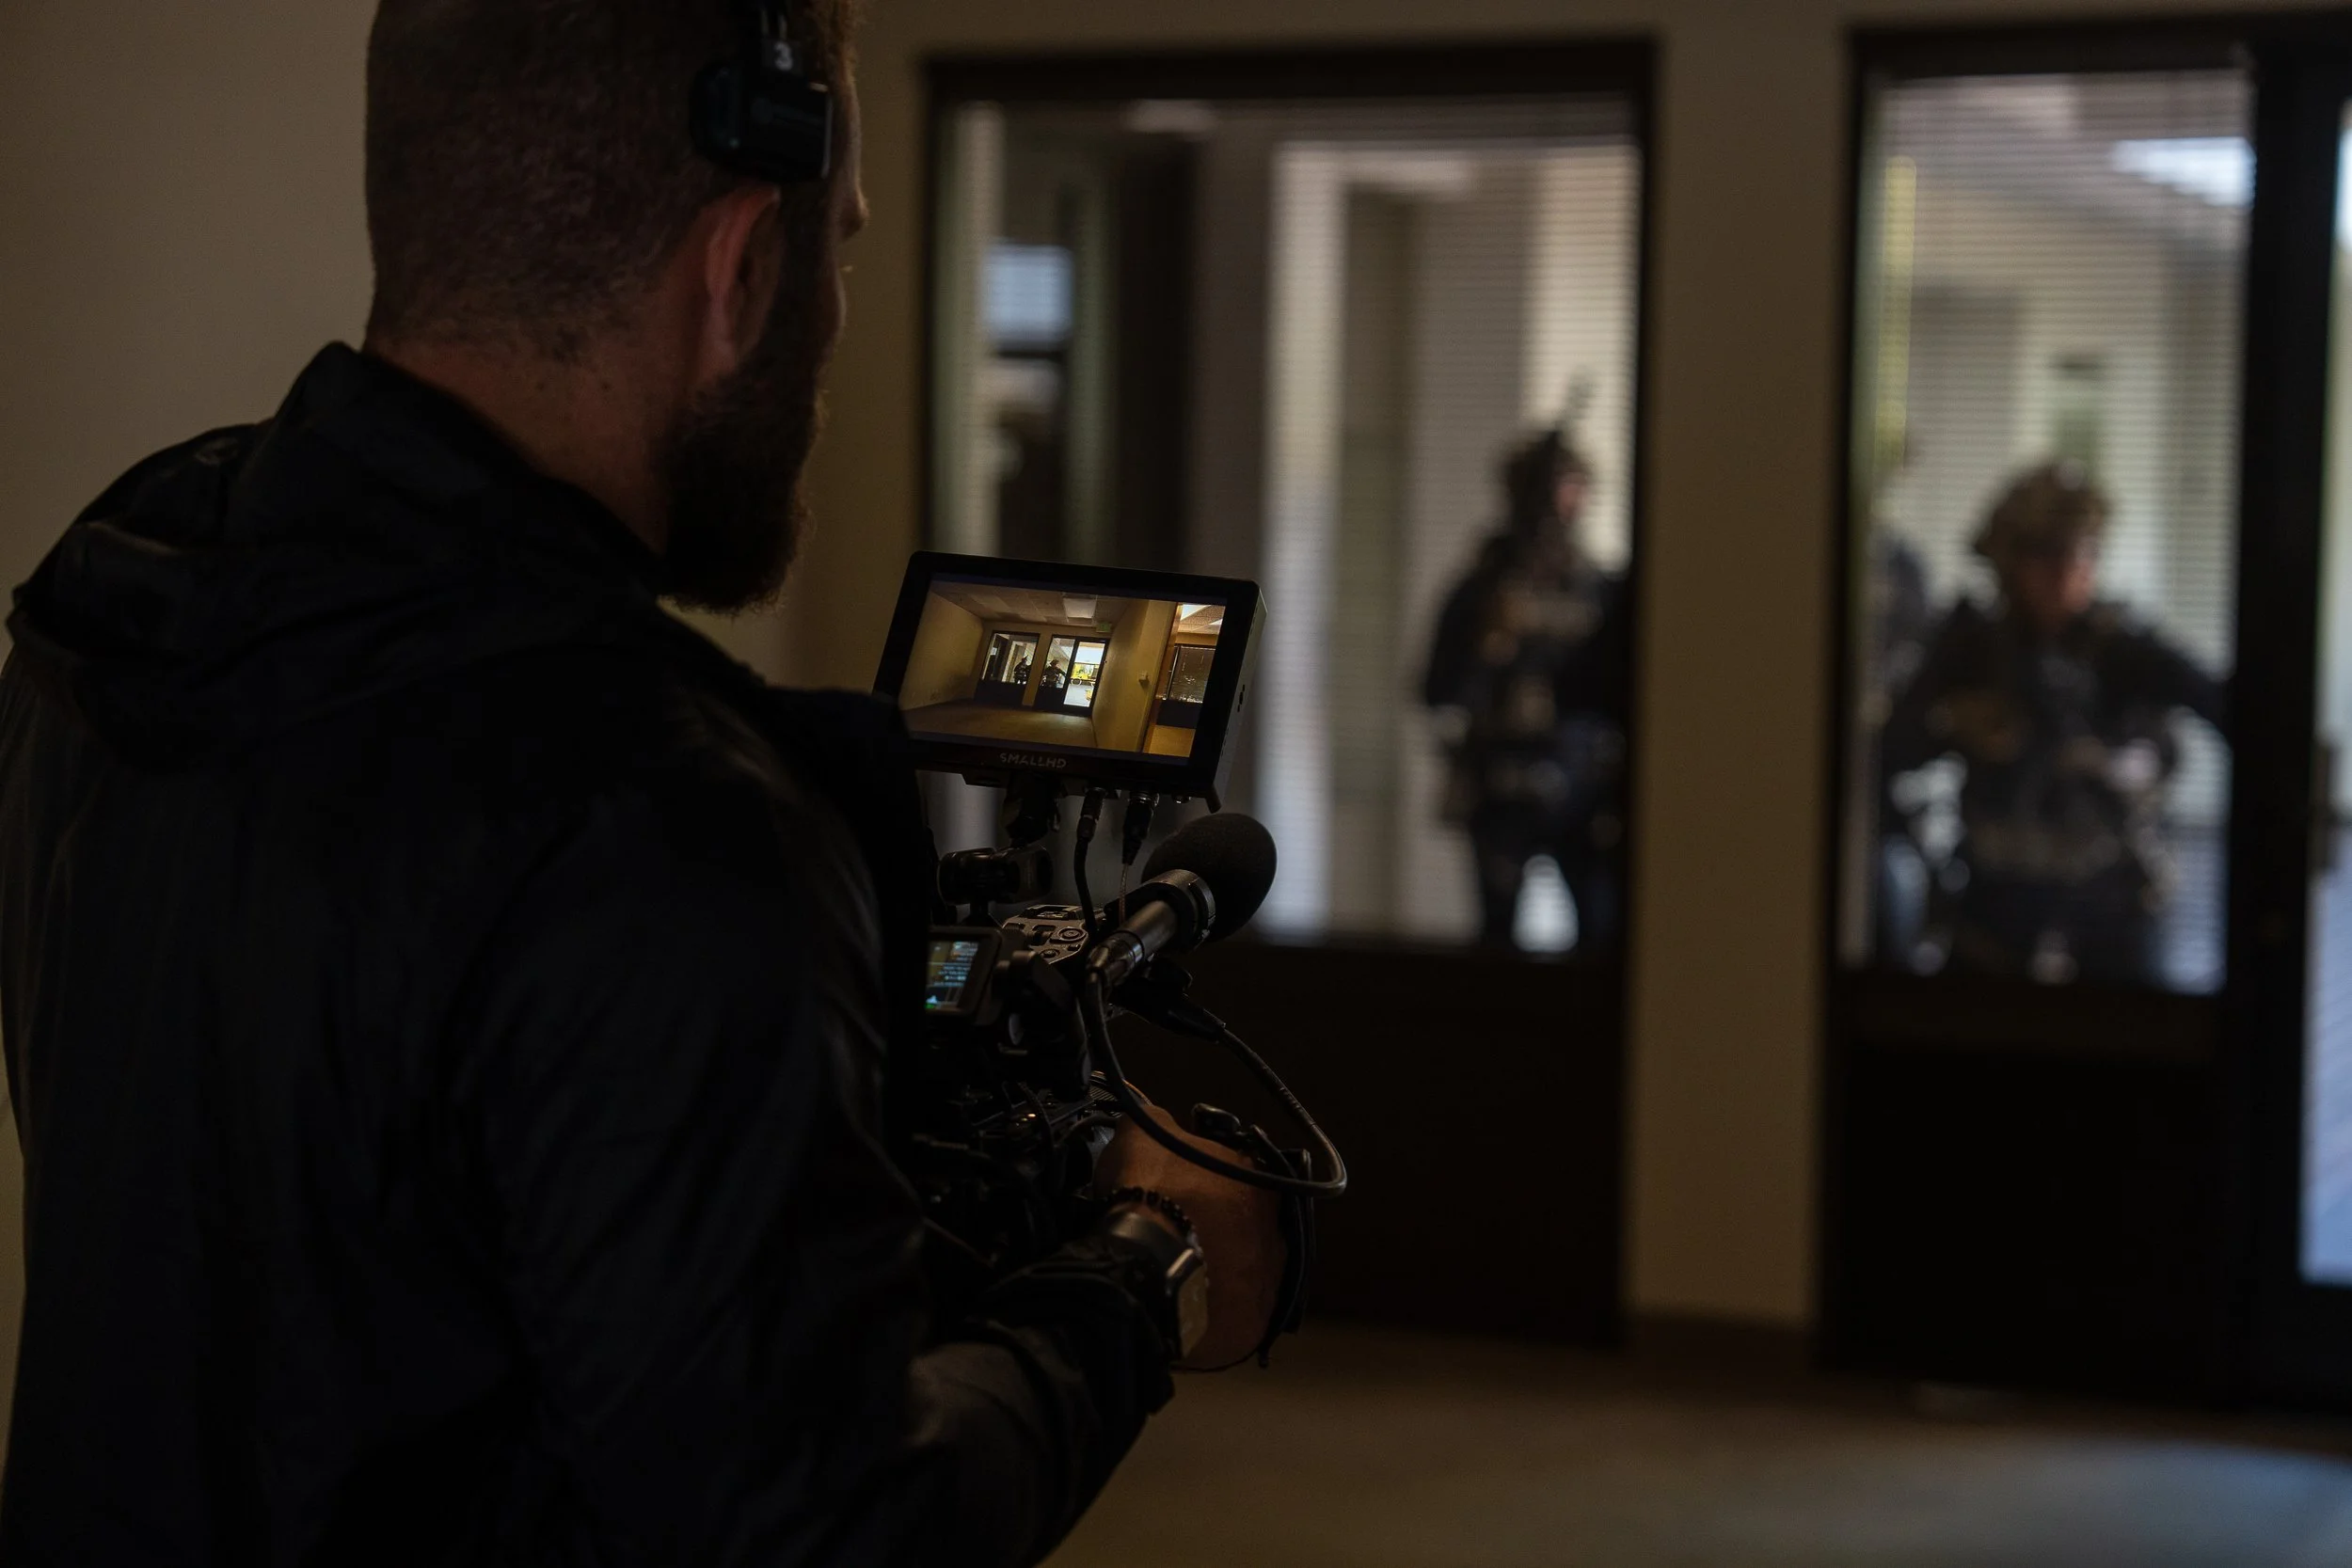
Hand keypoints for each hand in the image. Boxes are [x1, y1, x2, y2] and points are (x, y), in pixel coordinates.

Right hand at [1095, 1102, 1284, 1369]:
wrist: (1147, 1266)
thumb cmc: (1151, 1193)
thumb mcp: (1143, 1135)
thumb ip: (1154, 1122)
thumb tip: (1153, 1117)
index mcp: (1257, 1180)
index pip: (1238, 1176)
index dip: (1205, 1184)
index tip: (1179, 1194)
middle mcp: (1275, 1229)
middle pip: (1245, 1228)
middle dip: (1216, 1232)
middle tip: (1177, 1238)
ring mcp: (1269, 1280)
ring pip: (1244, 1275)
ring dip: (1219, 1275)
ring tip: (1178, 1277)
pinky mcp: (1255, 1327)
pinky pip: (1234, 1319)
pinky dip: (1212, 1315)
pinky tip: (1184, 1310)